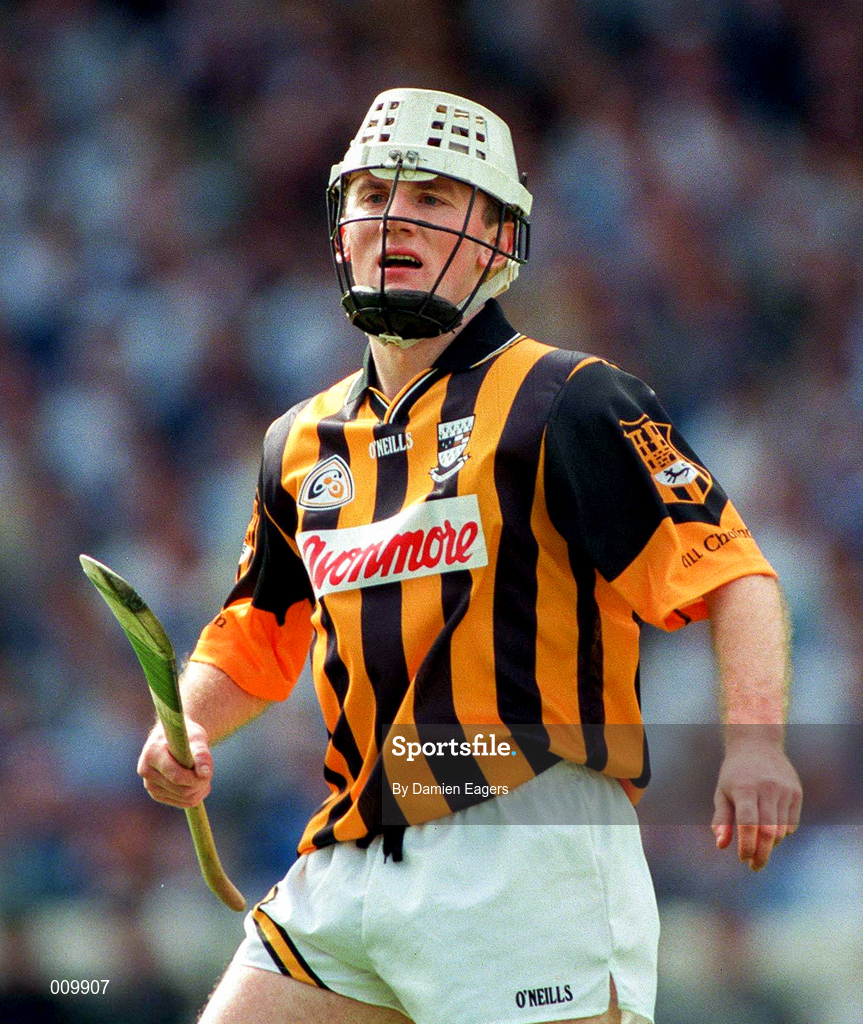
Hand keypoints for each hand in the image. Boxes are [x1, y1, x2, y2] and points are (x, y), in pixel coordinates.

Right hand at [136, 718, 212, 807]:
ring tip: (204, 774)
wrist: (175, 738)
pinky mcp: (156, 794)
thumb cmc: (186, 735)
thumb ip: (201, 754)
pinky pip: (182, 803)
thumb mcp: (196, 738)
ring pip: (183, 798)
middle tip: (208, 771)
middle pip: (181, 789)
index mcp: (152, 753)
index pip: (176, 776)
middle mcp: (146, 771)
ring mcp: (149, 784)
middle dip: (200, 783)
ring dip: (200, 789)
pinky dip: (195, 795)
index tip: (208, 772)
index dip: (195, 778)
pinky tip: (199, 783)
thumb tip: (204, 774)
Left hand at [711, 728, 801, 870]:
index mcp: (745, 788)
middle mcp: (767, 788)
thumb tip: (721, 845)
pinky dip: (781, 833)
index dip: (747, 845)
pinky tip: (770, 830)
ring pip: (781, 830)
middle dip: (762, 854)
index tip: (743, 859)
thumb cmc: (734, 773)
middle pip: (768, 831)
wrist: (757, 744)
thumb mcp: (722, 792)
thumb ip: (721, 819)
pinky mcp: (797, 792)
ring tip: (759, 846)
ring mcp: (785, 790)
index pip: (748, 824)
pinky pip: (791, 824)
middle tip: (755, 867)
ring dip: (770, 845)